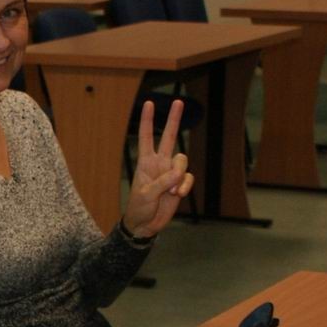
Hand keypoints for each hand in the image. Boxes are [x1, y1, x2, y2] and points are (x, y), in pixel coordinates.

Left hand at [122, 100, 194, 238]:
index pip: (146, 137)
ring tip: (171, 192)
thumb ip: (162, 182)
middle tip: (178, 102)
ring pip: (183, 161)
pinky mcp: (180, 184)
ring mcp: (171, 173)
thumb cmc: (139, 208)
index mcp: (145, 162)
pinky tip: (177, 195)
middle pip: (169, 137)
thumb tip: (178, 174)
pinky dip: (185, 186)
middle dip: (173, 120)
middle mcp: (159, 163)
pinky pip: (188, 178)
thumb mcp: (146, 195)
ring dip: (179, 176)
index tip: (149, 104)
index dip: (148, 121)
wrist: (145, 225)